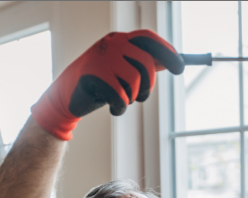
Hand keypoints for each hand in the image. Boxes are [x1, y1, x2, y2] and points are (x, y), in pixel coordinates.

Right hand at [31, 30, 184, 140]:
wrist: (66, 97)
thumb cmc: (100, 83)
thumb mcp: (123, 69)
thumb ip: (146, 63)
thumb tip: (176, 61)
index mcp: (120, 39)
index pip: (148, 39)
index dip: (167, 52)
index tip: (180, 68)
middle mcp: (111, 44)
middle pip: (146, 63)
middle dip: (148, 86)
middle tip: (141, 96)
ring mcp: (101, 59)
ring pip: (135, 82)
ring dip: (132, 99)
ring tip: (121, 100)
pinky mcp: (93, 76)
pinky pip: (120, 97)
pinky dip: (120, 108)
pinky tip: (113, 108)